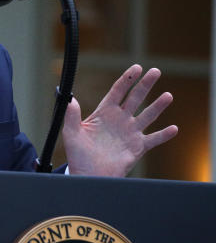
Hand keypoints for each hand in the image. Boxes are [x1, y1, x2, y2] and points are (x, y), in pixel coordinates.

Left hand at [63, 65, 177, 176]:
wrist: (88, 175)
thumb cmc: (78, 154)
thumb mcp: (71, 133)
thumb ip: (71, 116)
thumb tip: (69, 99)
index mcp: (104, 113)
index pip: (118, 91)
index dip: (127, 79)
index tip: (137, 68)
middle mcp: (120, 119)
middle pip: (135, 98)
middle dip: (145, 85)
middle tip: (156, 71)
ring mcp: (130, 132)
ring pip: (147, 116)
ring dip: (157, 106)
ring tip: (167, 96)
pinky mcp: (137, 147)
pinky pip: (153, 139)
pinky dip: (164, 135)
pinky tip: (173, 128)